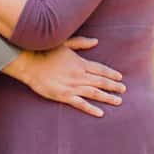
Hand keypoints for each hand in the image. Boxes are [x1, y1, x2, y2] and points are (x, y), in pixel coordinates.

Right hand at [4, 37, 124, 115]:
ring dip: (107, 97)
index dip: (111, 74)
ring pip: (94, 93)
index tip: (120, 78)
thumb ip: (81, 43)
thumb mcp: (65, 43)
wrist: (30, 63)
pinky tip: (100, 113)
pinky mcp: (63, 96)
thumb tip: (96, 41)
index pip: (100, 69)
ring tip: (118, 101)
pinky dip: (91, 108)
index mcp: (80, 63)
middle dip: (114, 86)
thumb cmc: (46, 51)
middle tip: (123, 90)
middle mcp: (79, 75)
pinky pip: (80, 104)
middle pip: (101, 82)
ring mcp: (72, 86)